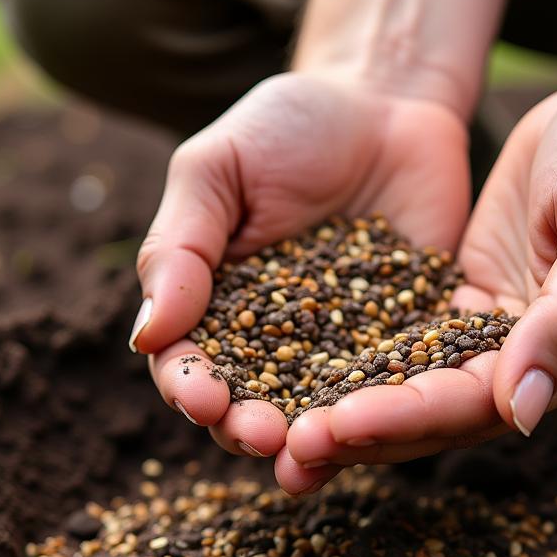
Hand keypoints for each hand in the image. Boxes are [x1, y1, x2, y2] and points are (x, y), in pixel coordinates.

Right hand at [130, 71, 470, 493]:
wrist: (388, 102)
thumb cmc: (288, 126)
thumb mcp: (218, 168)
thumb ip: (180, 246)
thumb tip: (147, 335)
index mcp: (218, 310)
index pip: (192, 365)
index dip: (192, 388)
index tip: (203, 397)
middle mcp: (278, 345)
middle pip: (252, 406)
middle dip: (249, 429)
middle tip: (261, 436)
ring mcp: (344, 350)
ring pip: (322, 414)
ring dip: (314, 443)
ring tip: (310, 455)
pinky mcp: (408, 343)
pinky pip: (398, 386)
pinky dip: (390, 414)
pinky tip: (386, 429)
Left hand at [282, 74, 556, 474]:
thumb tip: (523, 413)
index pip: (485, 404)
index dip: (410, 417)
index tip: (337, 423)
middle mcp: (543, 365)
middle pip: (442, 413)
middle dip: (366, 430)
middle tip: (290, 445)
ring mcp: (502, 340)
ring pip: (417, 390)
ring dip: (354, 411)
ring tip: (281, 430)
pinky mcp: (467, 308)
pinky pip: (407, 347)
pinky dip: (360, 367)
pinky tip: (302, 379)